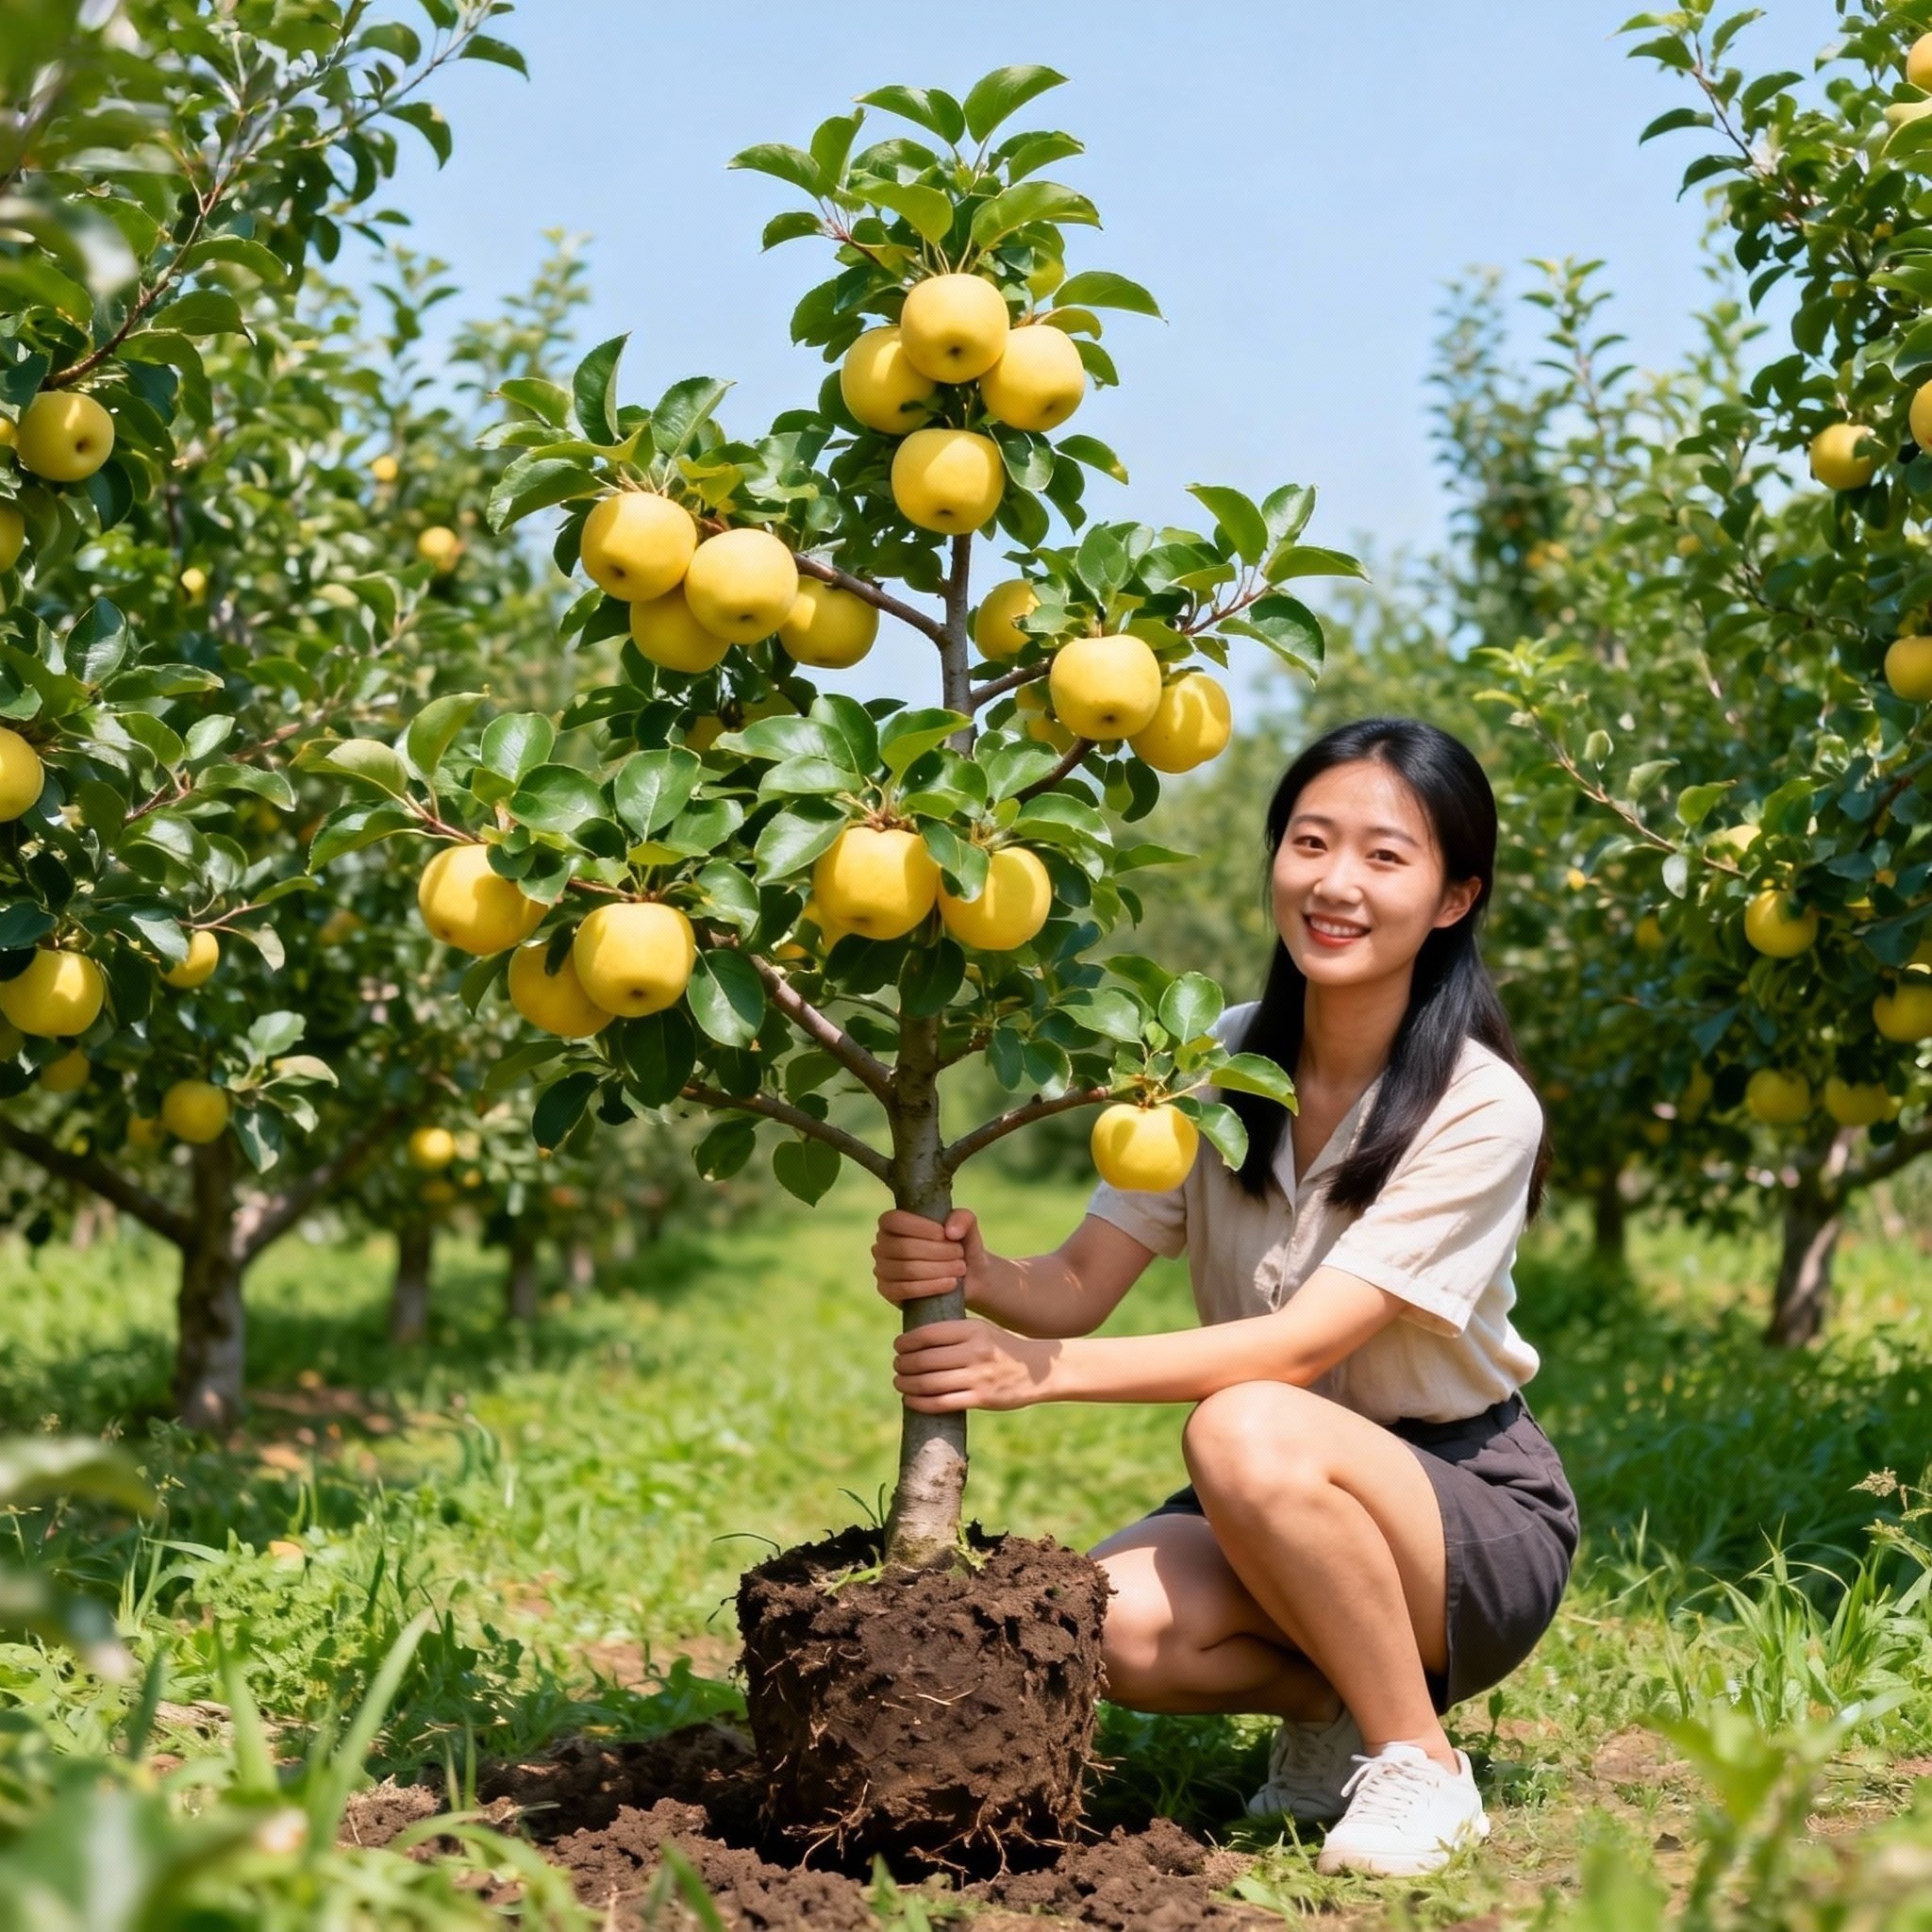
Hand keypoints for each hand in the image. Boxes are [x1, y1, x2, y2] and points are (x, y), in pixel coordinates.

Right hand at [871, 1207, 984, 1306]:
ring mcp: (882, 1269)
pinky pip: (904, 1290)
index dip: (919, 1227)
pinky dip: (930, 1287)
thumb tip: (950, 1232)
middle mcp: (881, 1245)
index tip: (944, 1234)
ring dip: (938, 1269)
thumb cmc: (960, 1245)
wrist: (968, 1277)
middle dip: (937, 1251)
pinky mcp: (888, 1292)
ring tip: (959, 1268)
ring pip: (907, 1269)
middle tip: (959, 1254)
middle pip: (904, 1247)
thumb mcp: (966, 1225)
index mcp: (892, 1223)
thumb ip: (962, 1218)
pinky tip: (950, 1283)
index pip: (894, 1220)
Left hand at [893, 1318, 1060, 1412]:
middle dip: (903, 1364)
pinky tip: (910, 1400)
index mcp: (972, 1329)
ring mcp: (978, 1376)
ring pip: (929, 1382)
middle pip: (924, 1359)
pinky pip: (941, 1402)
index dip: (906, 1341)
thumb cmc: (1000, 1349)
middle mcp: (975, 1351)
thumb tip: (913, 1340)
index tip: (898, 1346)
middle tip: (897, 1366)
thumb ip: (953, 1333)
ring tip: (899, 1382)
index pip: (928, 1334)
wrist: (1037, 1371)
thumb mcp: (981, 1330)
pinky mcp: (982, 1399)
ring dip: (906, 1384)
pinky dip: (920, 1402)